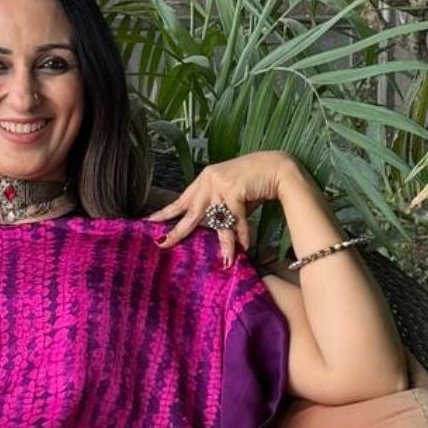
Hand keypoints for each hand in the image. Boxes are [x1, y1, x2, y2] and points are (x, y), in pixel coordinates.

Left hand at [146, 152, 303, 266]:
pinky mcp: (234, 189)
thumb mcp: (229, 194)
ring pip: (217, 221)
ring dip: (224, 242)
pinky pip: (235, 219)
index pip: (181, 199)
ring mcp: (220, 183)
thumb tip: (208, 230)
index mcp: (204, 180)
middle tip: (164, 244)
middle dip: (178, 231)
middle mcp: (209, 179)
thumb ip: (216, 208)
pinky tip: (245, 245)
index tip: (150, 222)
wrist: (276, 168)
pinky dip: (241, 234)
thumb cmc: (253, 183)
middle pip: (190, 212)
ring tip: (226, 259)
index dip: (166, 213)